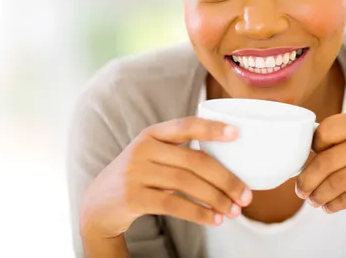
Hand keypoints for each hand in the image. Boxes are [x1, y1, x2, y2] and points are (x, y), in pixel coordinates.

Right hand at [80, 118, 252, 238]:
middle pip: (194, 160)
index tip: (237, 134)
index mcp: (153, 134)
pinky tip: (215, 220)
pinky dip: (199, 213)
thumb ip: (180, 154)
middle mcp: (143, 148)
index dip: (212, 128)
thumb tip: (229, 167)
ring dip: (216, 199)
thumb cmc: (139, 177)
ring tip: (234, 211)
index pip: (186, 125)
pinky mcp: (133, 197)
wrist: (98, 204)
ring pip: (186, 183)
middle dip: (225, 179)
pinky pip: (173, 204)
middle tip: (247, 196)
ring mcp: (136, 172)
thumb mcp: (153, 156)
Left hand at [295, 110, 345, 218]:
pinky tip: (329, 206)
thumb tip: (305, 153)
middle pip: (328, 159)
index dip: (312, 147)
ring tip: (313, 201)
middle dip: (308, 178)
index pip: (327, 129)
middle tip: (300, 189)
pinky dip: (335, 204)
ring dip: (319, 194)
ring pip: (338, 181)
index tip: (306, 159)